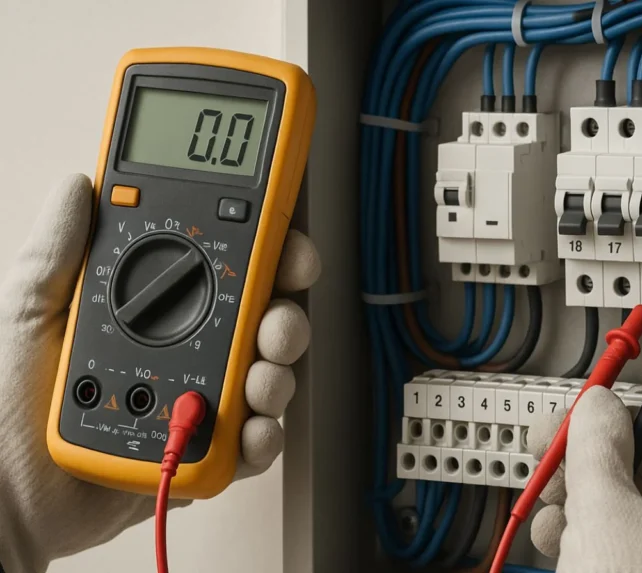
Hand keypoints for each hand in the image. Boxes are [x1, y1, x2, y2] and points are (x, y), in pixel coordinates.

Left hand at [0, 175, 319, 572]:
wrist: (3, 494)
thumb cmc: (5, 404)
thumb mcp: (26, 313)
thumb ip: (56, 251)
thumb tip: (79, 189)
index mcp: (152, 307)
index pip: (225, 265)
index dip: (266, 249)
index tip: (283, 243)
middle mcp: (186, 348)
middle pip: (263, 319)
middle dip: (285, 315)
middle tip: (277, 322)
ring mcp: (200, 399)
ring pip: (269, 375)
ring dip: (278, 374)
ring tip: (258, 382)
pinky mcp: (206, 450)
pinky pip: (255, 441)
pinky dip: (264, 436)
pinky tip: (250, 430)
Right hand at [527, 386, 641, 572]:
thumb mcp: (605, 514)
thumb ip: (598, 450)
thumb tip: (599, 405)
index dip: (618, 422)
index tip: (579, 416)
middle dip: (587, 466)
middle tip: (550, 455)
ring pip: (624, 519)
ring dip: (578, 506)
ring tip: (547, 505)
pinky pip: (617, 554)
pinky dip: (584, 542)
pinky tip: (555, 540)